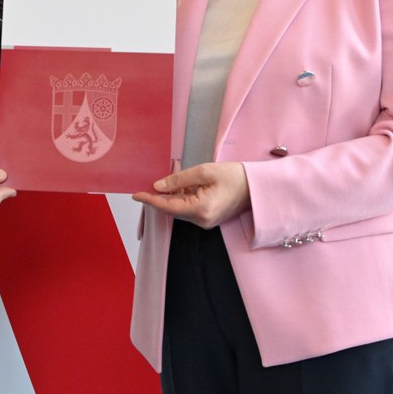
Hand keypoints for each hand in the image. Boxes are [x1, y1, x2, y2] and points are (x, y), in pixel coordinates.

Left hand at [132, 162, 249, 228]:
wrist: (256, 187)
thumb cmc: (234, 176)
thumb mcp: (204, 172)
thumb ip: (179, 180)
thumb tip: (158, 186)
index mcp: (201, 209)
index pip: (168, 206)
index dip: (150, 200)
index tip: (136, 194)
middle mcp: (202, 221)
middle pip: (172, 210)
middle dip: (159, 197)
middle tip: (147, 184)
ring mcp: (206, 222)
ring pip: (180, 210)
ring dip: (171, 197)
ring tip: (166, 181)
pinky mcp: (209, 219)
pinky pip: (189, 210)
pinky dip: (181, 199)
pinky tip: (180, 187)